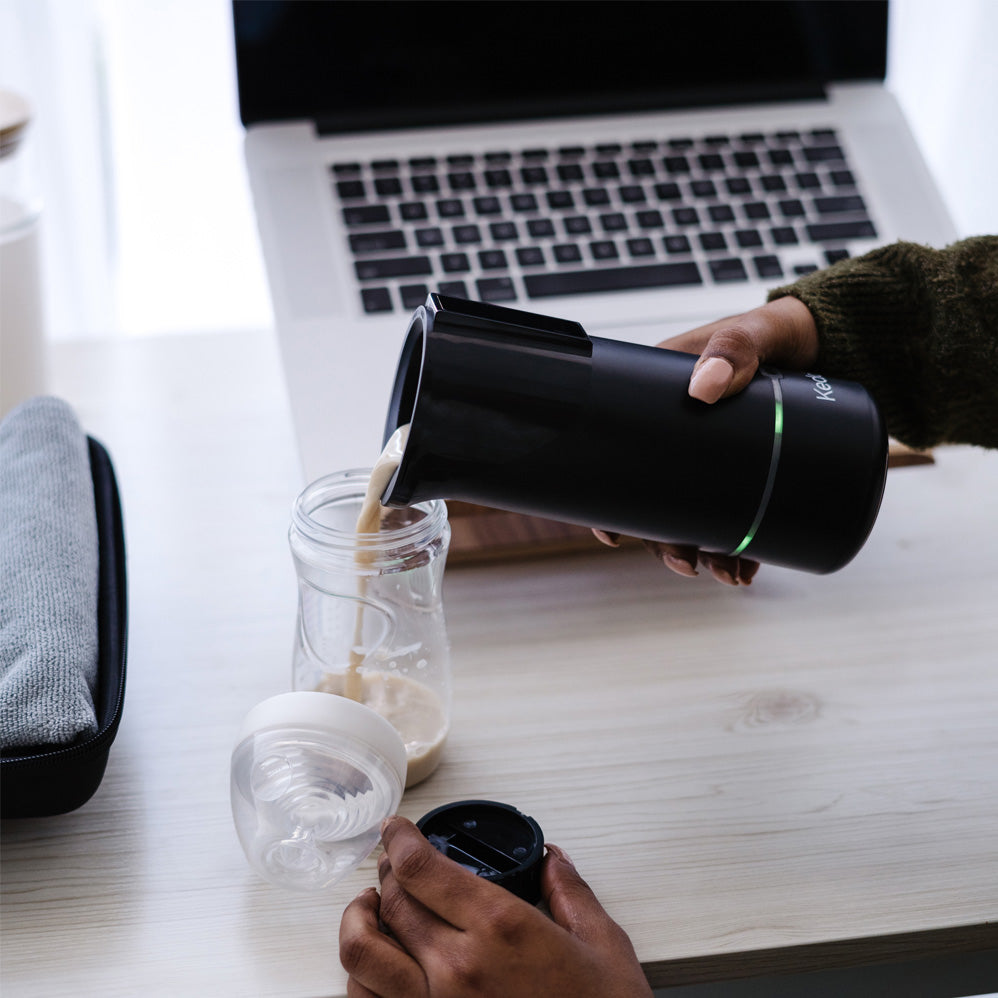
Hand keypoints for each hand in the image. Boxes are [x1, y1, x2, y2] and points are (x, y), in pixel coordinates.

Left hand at [339, 815, 652, 997]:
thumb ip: (572, 894)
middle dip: (387, 873)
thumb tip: (553, 860)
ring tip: (369, 907)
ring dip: (359, 920)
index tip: (395, 829)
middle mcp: (457, 968)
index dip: (399, 840)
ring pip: (362, 953)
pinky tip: (377, 964)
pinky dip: (361, 976)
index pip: (421, 869)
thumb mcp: (605, 948)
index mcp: (501, 929)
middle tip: (394, 863)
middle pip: (392, 902)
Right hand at [594, 295, 819, 584]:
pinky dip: (740, 545)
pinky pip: (735, 512)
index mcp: (660, 396)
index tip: (613, 535)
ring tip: (729, 574)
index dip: (611, 501)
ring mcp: (716, 455)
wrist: (833, 341)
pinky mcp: (748, 468)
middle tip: (687, 563)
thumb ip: (734, 349)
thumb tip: (705, 387)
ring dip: (706, 552)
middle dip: (667, 541)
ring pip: (697, 513)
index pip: (621, 452)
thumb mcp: (754, 332)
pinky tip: (750, 566)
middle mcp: (681, 432)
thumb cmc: (781, 329)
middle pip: (658, 498)